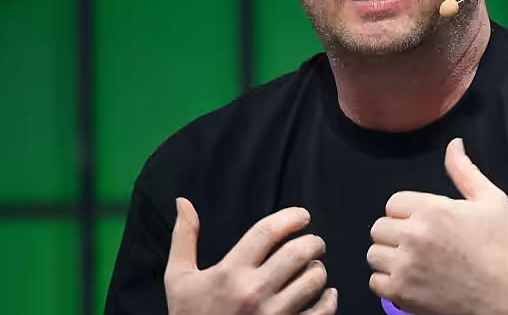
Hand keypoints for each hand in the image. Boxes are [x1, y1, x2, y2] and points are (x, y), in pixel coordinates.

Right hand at [165, 198, 337, 314]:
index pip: (267, 232)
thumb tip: (184, 203)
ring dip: (319, 270)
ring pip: (312, 281)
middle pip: (297, 253)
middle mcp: (254, 291)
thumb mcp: (178, 278)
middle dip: (313, 242)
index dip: (290, 217)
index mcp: (230, 272)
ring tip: (314, 267)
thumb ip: (184, 238)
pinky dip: (329, 301)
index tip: (302, 216)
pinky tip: (327, 294)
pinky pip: (320, 313)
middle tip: (315, 242)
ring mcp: (272, 314)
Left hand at [367, 138, 507, 314]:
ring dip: (389, 258)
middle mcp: (414, 235)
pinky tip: (409, 280)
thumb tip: (454, 145)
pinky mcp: (402, 293)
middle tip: (416, 244)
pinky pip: (375, 283)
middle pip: (379, 228)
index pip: (393, 203)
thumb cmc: (501, 249)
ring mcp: (406, 266)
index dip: (407, 213)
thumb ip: (465, 171)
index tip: (422, 224)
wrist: (507, 298)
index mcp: (432, 209)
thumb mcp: (491, 201)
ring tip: (411, 262)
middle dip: (395, 234)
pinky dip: (388, 283)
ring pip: (373, 255)